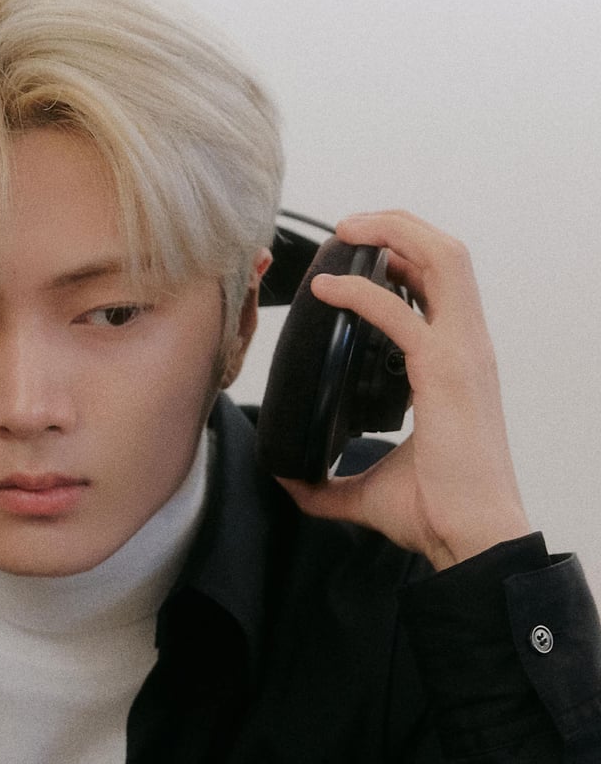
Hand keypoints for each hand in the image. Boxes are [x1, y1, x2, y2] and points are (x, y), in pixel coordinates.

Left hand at [274, 211, 531, 570]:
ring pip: (443, 260)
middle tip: (348, 227)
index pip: (442, 286)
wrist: (471, 538)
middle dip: (399, 225)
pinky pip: (401, 313)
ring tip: (347, 230)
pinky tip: (326, 291)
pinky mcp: (446, 372)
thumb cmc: (439, 512)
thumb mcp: (371, 489)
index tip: (360, 256)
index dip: (404, 258)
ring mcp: (463, 354)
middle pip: (447, 254)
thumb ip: (329, 484)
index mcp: (460, 363)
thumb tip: (291, 484)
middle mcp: (468, 348)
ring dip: (393, 233)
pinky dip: (360, 293)